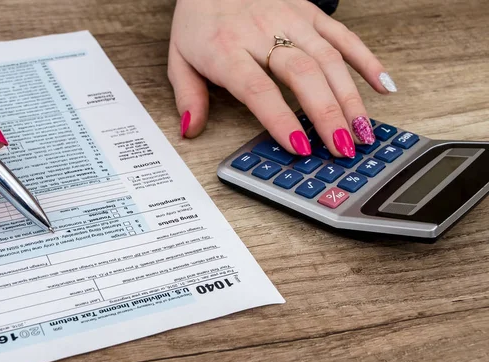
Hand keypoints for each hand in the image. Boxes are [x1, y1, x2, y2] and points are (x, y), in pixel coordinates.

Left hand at [168, 0, 395, 156]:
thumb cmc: (199, 19)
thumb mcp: (179, 57)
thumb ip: (188, 95)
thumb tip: (191, 129)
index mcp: (227, 49)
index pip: (259, 89)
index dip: (280, 119)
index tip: (298, 146)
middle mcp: (263, 33)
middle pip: (303, 74)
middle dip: (326, 115)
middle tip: (342, 148)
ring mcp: (291, 20)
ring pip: (329, 59)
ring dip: (350, 98)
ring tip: (363, 132)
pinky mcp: (309, 11)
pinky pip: (344, 36)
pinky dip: (366, 61)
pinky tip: (383, 87)